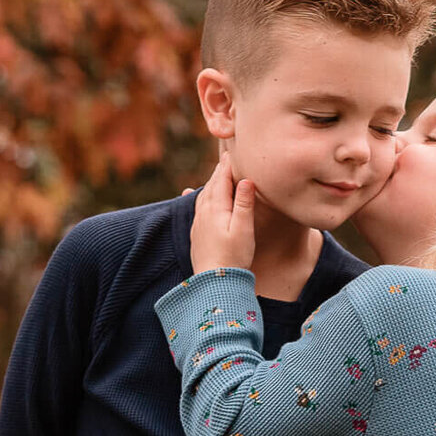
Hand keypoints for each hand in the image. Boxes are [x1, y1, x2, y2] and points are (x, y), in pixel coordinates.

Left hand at [189, 157, 255, 273]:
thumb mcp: (243, 229)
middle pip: (212, 185)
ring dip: (210, 183)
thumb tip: (246, 179)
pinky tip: (189, 193)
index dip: (228, 166)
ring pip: (203, 195)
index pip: (222, 179)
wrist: (214, 283)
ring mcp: (198, 223)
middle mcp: (204, 212)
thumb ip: (244, 203)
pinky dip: (197, 196)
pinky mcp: (196, 234)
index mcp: (216, 208)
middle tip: (226, 157)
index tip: (234, 152)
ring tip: (216, 174)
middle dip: (219, 171)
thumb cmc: (233, 257)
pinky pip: (196, 207)